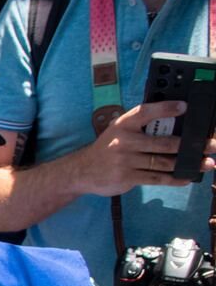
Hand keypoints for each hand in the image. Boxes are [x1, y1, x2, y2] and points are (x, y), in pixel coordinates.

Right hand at [71, 100, 215, 196]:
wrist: (82, 171)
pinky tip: (187, 177)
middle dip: (190, 145)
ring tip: (206, 163)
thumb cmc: (108, 148)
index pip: (145, 112)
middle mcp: (124, 142)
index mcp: (123, 125)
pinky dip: (174, 179)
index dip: (165, 109)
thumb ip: (141, 126)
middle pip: (164, 143)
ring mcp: (125, 161)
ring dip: (188, 163)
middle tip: (210, 145)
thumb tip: (175, 125)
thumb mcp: (119, 131)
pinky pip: (156, 179)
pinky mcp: (127, 178)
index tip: (185, 107)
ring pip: (163, 163)